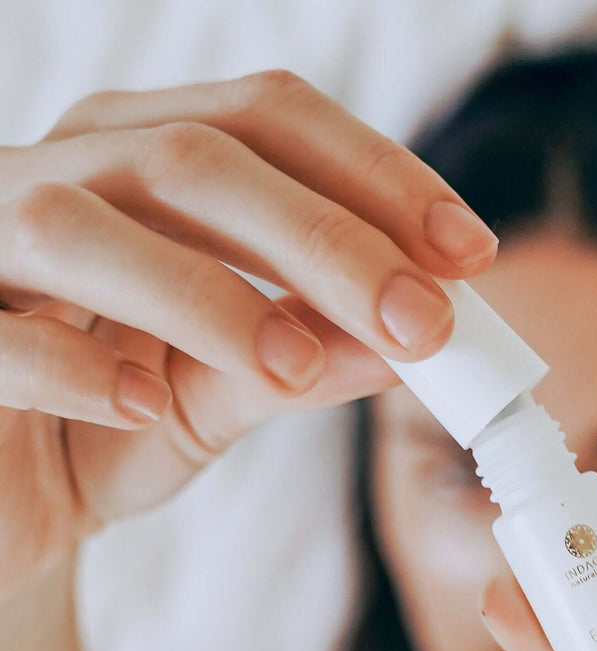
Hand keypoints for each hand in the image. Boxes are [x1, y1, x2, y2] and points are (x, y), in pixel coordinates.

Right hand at [0, 70, 497, 602]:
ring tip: (297, 369)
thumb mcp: (227, 391)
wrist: (6, 503)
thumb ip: (308, 355)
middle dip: (326, 239)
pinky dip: (73, 366)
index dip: (377, 176)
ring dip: (208, 294)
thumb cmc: (112, 425)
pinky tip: (145, 403)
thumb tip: (413, 341)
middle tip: (420, 322)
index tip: (468, 254)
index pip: (269, 121)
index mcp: (142, 160)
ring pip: (82, 221)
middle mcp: (60, 174)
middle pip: (197, 157)